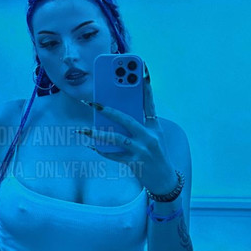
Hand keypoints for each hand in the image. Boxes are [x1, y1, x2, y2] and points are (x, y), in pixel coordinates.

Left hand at [79, 73, 176, 194]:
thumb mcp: (152, 137)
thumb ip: (138, 125)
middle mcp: (150, 136)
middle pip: (127, 119)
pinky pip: (115, 155)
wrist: (165, 180)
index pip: (149, 103)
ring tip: (85, 129)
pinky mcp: (136, 163)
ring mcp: (143, 150)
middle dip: (108, 110)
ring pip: (117, 138)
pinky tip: (93, 146)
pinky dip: (103, 151)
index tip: (141, 70)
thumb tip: (113, 116)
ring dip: (99, 133)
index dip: (146, 86)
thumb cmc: (155, 155)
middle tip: (92, 103)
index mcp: (154, 126)